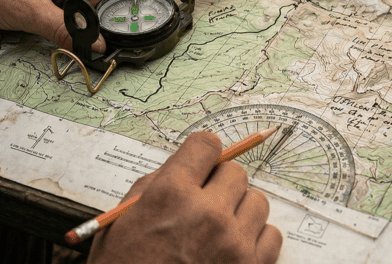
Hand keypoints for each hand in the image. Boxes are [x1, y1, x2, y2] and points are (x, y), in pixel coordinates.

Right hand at [88, 131, 282, 263]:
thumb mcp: (120, 222)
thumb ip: (154, 186)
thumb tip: (186, 166)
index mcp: (170, 194)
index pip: (206, 144)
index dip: (201, 153)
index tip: (199, 164)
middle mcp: (207, 213)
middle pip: (235, 171)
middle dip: (219, 183)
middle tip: (203, 203)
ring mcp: (233, 242)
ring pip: (258, 200)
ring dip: (240, 210)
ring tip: (217, 229)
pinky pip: (272, 235)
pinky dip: (255, 239)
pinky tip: (233, 248)